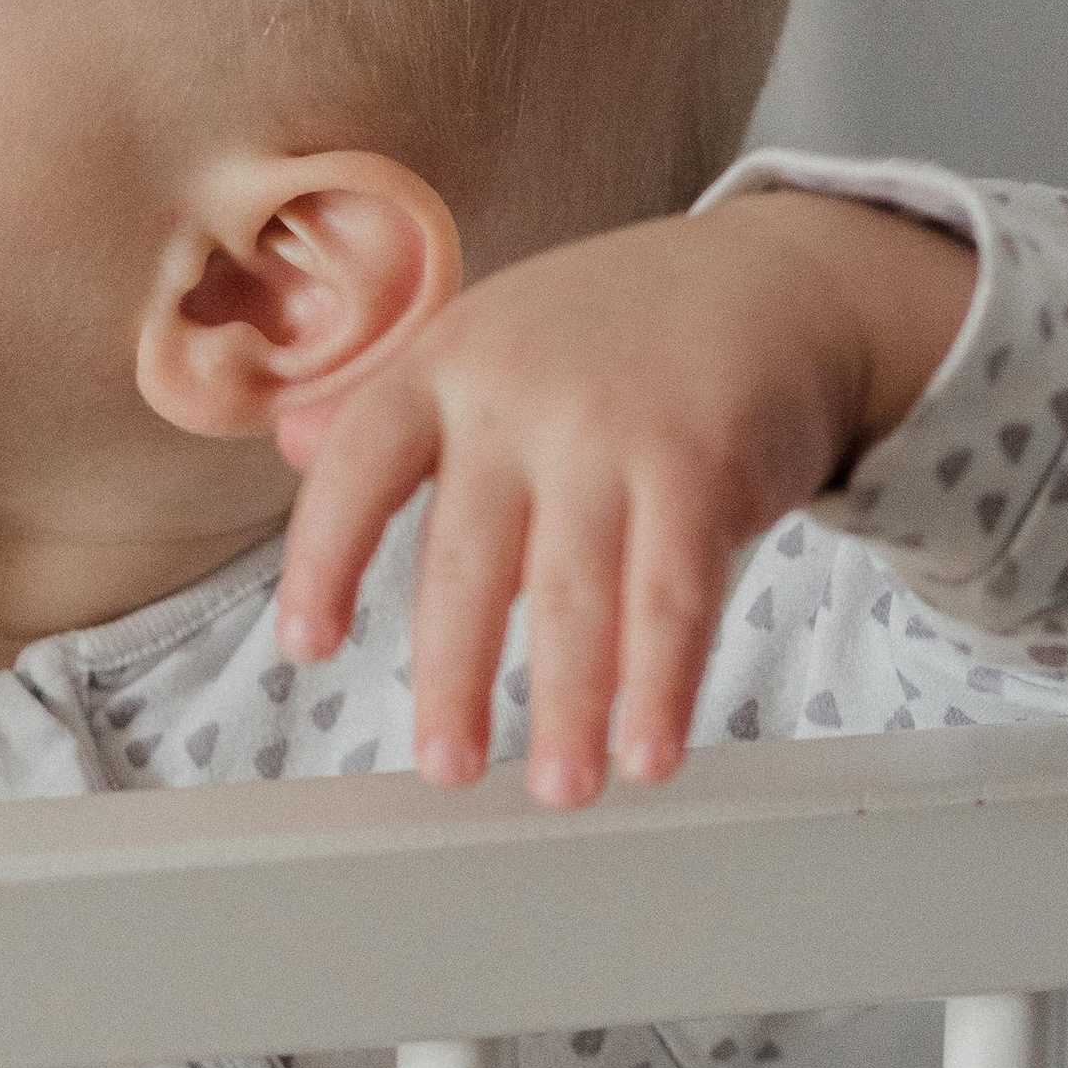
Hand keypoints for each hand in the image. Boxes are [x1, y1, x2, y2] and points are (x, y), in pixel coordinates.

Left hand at [271, 191, 975, 803]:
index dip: (325, 559)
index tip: (306, 648)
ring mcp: (612, 429)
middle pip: (467, 558)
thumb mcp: (489, 339)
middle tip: (447, 769)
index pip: (359, 466)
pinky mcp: (702, 464)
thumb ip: (394, 402)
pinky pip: (674, 595)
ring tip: (560, 787)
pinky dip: (662, 683)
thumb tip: (294, 444)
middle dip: (453, 675)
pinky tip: (651, 751)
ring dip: (567, 706)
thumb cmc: (613, 329)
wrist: (773, 279)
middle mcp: (518, 396)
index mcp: (446, 364)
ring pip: (574, 594)